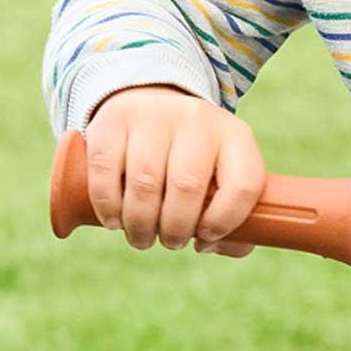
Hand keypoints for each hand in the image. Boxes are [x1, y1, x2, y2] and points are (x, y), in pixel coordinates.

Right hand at [82, 85, 265, 255]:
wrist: (150, 106)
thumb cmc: (190, 161)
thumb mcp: (221, 177)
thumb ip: (230, 219)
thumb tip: (208, 244)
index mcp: (235, 137)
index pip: (244, 184)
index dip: (225, 222)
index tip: (204, 237)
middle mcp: (197, 118)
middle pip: (187, 187)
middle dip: (174, 230)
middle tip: (168, 241)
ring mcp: (154, 114)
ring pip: (145, 183)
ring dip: (140, 224)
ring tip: (141, 236)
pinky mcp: (114, 118)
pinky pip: (106, 170)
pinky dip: (108, 205)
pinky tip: (114, 219)